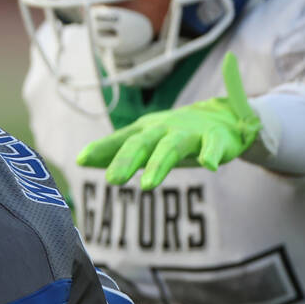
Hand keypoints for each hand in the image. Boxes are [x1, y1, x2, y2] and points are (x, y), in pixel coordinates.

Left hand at [77, 52, 261, 188]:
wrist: (223, 118)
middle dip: (126, 160)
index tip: (80, 159)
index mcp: (145, 131)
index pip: (120, 139)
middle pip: (142, 142)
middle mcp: (164, 129)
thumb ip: (115, 151)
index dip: (101, 149)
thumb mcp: (145, 141)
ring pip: (172, 146)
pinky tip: (208, 165)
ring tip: (147, 184)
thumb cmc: (175, 134)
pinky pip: (213, 145)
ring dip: (159, 163)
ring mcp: (190, 133)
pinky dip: (211, 154)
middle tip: (111, 179)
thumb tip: (81, 160)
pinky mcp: (216, 138)